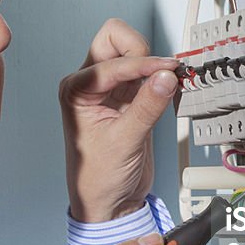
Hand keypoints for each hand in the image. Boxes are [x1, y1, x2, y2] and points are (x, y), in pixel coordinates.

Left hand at [60, 19, 177, 222]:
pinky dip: (161, 79)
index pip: (112, 60)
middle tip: (161, 73)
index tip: (168, 72)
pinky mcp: (130, 98)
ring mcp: (111, 89)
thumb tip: (166, 76)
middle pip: (116, 41)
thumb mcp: (125, 142)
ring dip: (153, 65)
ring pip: (133, 53)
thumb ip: (147, 106)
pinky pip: (148, 74)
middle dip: (141, 52)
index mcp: (76, 90)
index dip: (142, 65)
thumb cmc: (99, 178)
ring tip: (167, 86)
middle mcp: (91, 84)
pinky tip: (168, 94)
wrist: (110, 203)